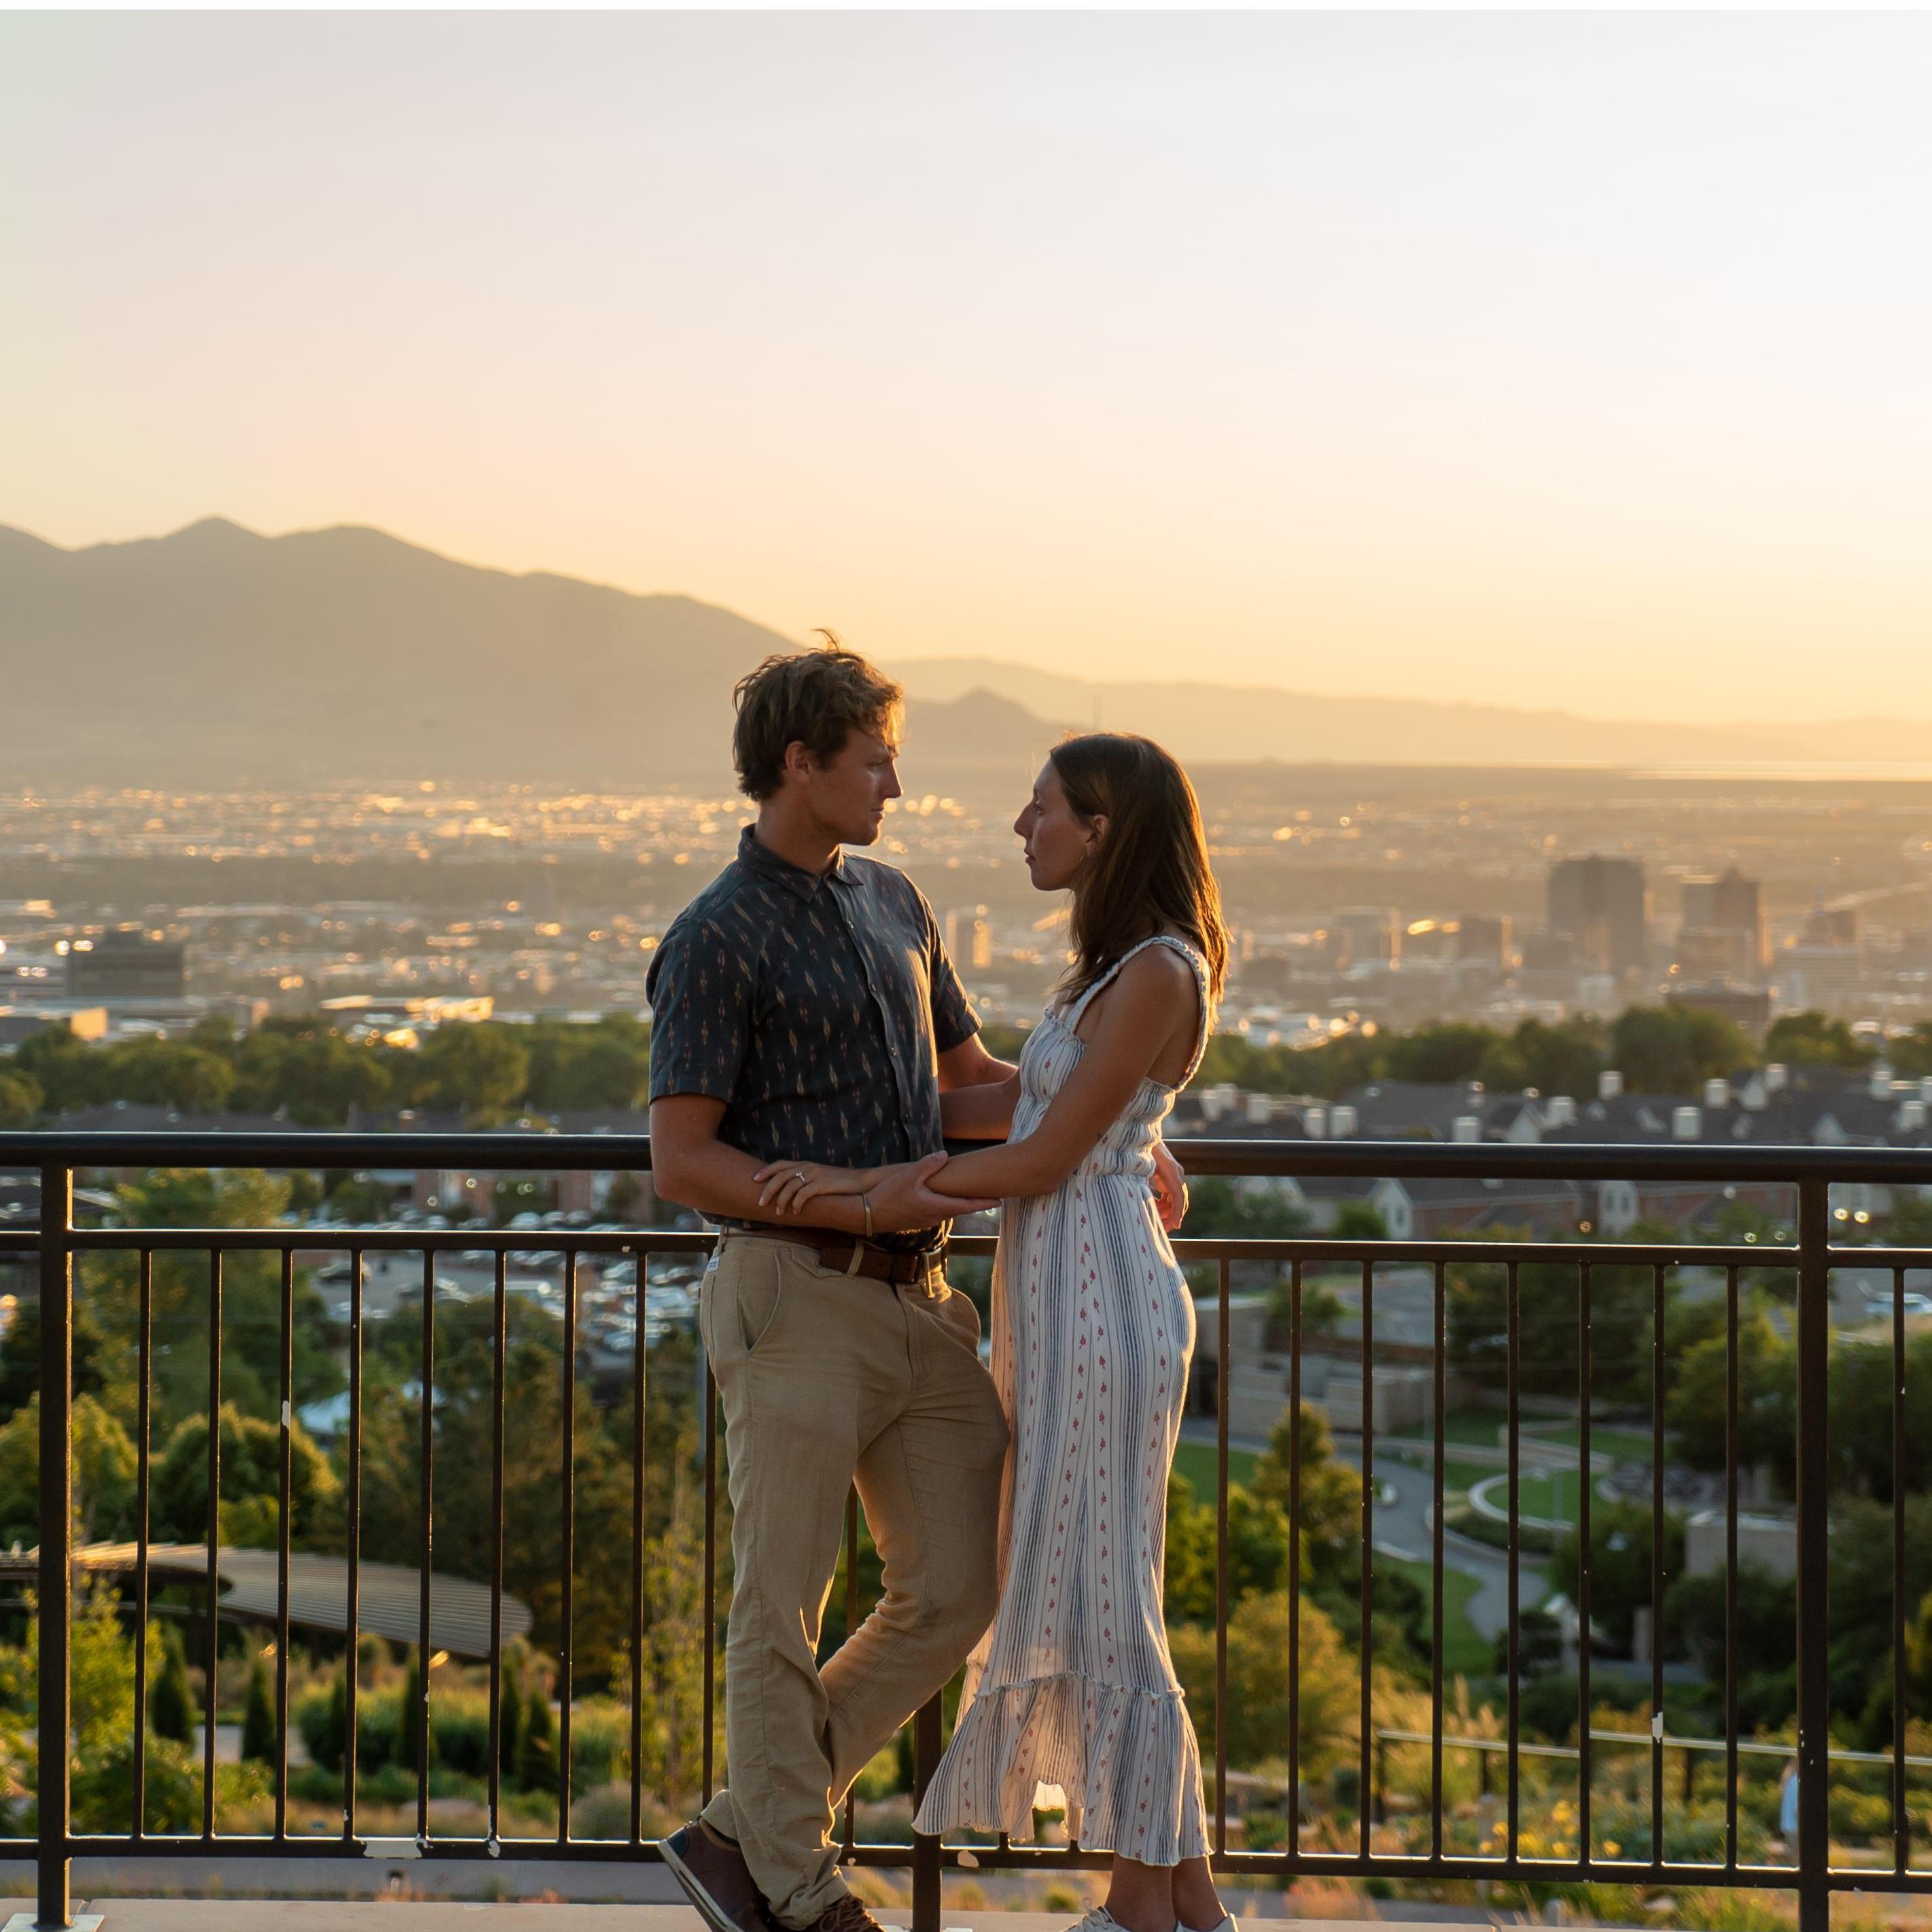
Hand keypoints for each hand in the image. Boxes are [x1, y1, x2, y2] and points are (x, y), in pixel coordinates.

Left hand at [753, 1160, 875, 1217]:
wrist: (862, 1182)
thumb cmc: (840, 1184)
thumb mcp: (820, 1178)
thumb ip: (806, 1180)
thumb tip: (790, 1191)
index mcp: (806, 1164)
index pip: (780, 1164)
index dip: (766, 1171)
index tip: (754, 1179)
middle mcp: (809, 1167)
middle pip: (781, 1176)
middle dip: (768, 1189)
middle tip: (761, 1203)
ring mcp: (815, 1174)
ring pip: (790, 1186)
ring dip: (781, 1200)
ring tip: (778, 1212)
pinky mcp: (823, 1184)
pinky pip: (803, 1194)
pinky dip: (796, 1204)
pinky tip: (795, 1212)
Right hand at [869, 1152, 998, 1231]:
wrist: (867, 1215)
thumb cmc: (888, 1196)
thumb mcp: (909, 1176)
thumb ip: (928, 1165)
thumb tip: (945, 1155)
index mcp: (937, 1207)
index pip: (967, 1205)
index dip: (984, 1203)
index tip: (999, 1201)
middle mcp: (935, 1217)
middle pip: (960, 1209)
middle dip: (974, 1202)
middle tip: (988, 1195)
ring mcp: (925, 1220)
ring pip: (947, 1210)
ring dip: (957, 1203)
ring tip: (966, 1193)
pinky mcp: (916, 1220)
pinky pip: (936, 1211)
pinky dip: (944, 1204)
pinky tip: (940, 1196)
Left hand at [1151, 1139, 1188, 1233]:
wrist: (1142, 1135)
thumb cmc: (1141, 1149)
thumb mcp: (1142, 1166)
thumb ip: (1146, 1181)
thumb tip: (1148, 1197)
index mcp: (1172, 1173)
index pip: (1178, 1197)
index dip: (1177, 1213)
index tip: (1175, 1226)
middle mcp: (1177, 1174)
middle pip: (1179, 1201)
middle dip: (1172, 1216)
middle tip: (1161, 1230)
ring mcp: (1174, 1175)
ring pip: (1175, 1199)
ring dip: (1166, 1210)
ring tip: (1154, 1218)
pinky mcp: (1168, 1177)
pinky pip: (1169, 1195)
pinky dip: (1163, 1203)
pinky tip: (1153, 1208)